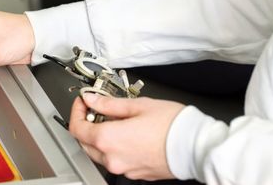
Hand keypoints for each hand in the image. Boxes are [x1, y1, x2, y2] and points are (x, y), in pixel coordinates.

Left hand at [69, 94, 184, 180]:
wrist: (196, 146)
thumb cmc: (172, 125)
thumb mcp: (137, 105)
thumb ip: (109, 103)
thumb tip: (91, 99)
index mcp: (109, 139)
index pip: (77, 128)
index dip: (76, 112)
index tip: (83, 102)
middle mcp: (113, 158)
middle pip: (85, 142)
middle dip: (86, 124)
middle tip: (96, 108)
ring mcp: (124, 168)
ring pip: (99, 153)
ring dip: (99, 137)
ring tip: (114, 119)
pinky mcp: (135, 173)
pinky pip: (116, 160)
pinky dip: (114, 147)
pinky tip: (126, 133)